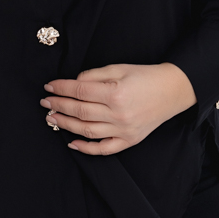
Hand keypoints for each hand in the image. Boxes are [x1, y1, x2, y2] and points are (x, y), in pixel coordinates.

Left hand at [39, 62, 196, 155]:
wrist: (173, 90)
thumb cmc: (146, 76)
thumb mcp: (119, 68)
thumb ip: (94, 76)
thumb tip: (73, 84)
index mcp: (115, 93)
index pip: (79, 92)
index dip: (61, 89)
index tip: (49, 86)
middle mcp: (118, 114)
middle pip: (79, 111)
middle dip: (58, 105)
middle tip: (45, 102)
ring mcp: (124, 130)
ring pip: (87, 130)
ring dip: (66, 125)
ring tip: (52, 118)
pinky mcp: (130, 140)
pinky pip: (104, 149)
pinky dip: (86, 148)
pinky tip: (71, 143)